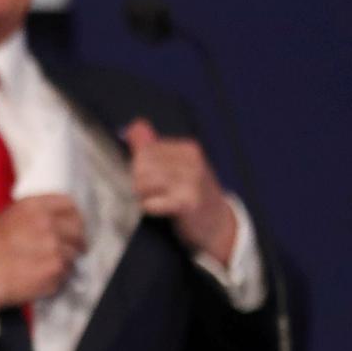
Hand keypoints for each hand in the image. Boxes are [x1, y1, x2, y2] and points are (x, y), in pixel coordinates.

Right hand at [0, 194, 85, 305]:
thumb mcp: (7, 216)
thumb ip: (34, 213)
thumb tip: (54, 217)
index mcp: (34, 206)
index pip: (69, 204)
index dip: (73, 216)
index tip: (72, 225)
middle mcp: (48, 223)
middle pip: (78, 229)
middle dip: (75, 240)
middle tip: (68, 248)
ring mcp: (54, 246)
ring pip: (73, 254)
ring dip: (64, 260)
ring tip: (43, 265)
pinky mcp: (56, 268)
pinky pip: (67, 273)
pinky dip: (57, 276)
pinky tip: (40, 275)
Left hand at [122, 118, 236, 263]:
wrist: (218, 225)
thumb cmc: (191, 194)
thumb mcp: (177, 166)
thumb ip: (152, 145)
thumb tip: (133, 125)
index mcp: (188, 149)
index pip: (144, 150)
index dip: (137, 167)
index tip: (150, 180)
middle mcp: (192, 162)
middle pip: (140, 165)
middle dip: (138, 182)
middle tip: (152, 193)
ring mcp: (192, 182)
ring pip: (142, 182)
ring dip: (142, 195)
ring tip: (155, 200)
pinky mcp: (187, 203)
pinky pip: (150, 203)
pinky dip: (148, 208)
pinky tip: (159, 209)